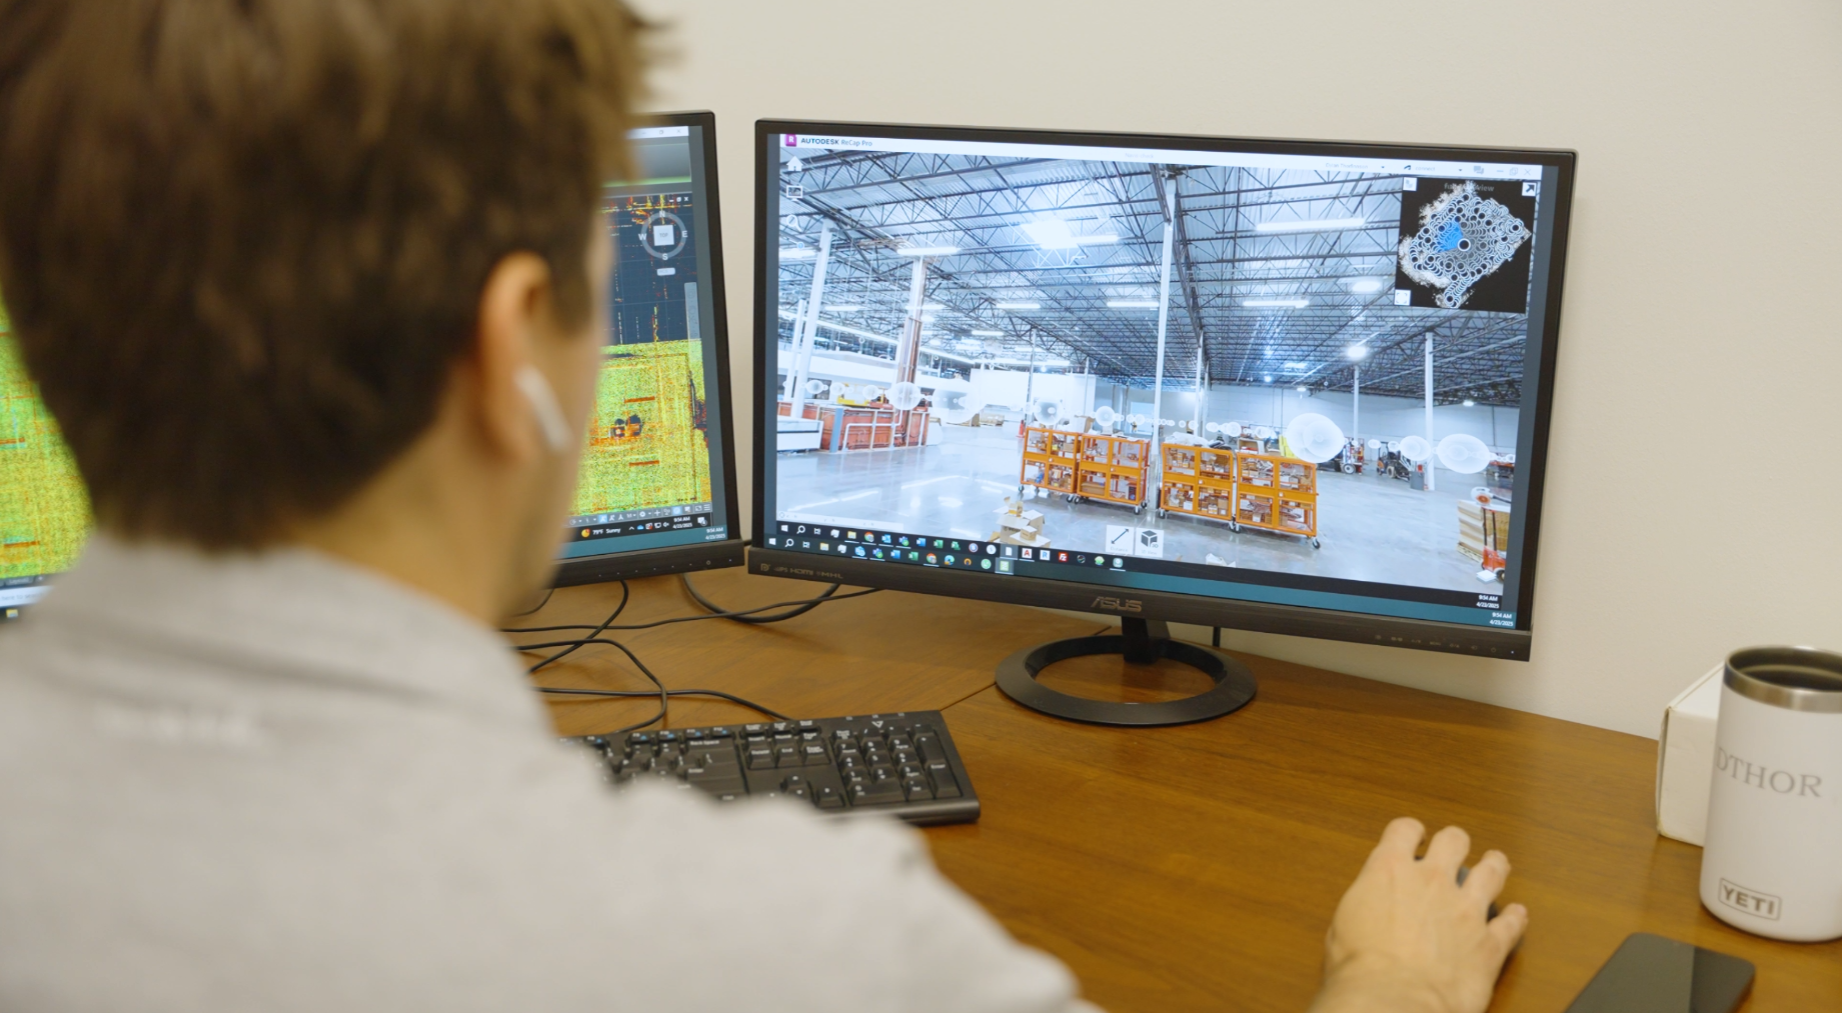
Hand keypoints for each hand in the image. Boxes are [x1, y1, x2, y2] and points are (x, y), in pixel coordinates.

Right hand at [1308, 818, 1527, 1012]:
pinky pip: (1511, 923)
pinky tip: (1516, 914)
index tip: (1412, 838)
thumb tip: (1370, 908)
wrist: (1394, 1001)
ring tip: (1494, 864)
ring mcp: (1467, 910)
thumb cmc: (1360, 968)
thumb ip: (1365, 905)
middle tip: (1453, 850)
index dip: (1410, 832)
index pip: (1404, 830)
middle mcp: (1433, 881)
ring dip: (1493, 866)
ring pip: (1492, 871)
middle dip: (1454, 842)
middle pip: (1454, 840)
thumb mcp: (1343, 925)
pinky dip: (1515, 918)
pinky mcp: (1490, 943)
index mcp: (1390, 870)